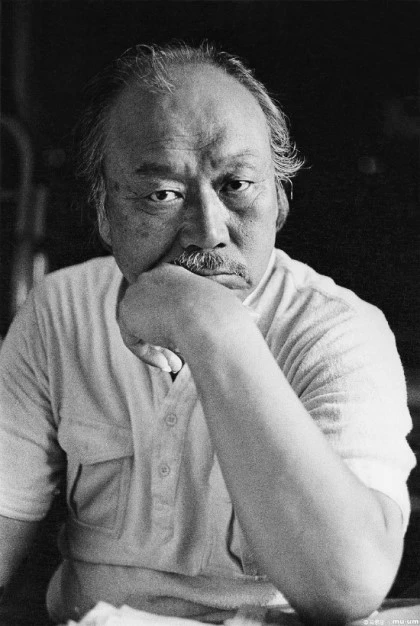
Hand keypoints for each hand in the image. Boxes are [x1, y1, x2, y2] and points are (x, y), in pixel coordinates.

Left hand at [117, 263, 234, 371]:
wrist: (204, 315)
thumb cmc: (221, 313)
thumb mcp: (225, 307)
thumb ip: (219, 311)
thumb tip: (251, 316)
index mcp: (171, 273)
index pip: (166, 300)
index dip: (177, 323)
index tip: (187, 341)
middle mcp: (150, 279)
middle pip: (152, 314)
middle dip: (165, 340)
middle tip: (180, 360)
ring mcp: (135, 295)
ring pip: (143, 328)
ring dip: (159, 349)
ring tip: (176, 366)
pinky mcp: (125, 314)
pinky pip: (133, 341)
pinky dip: (148, 355)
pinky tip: (166, 365)